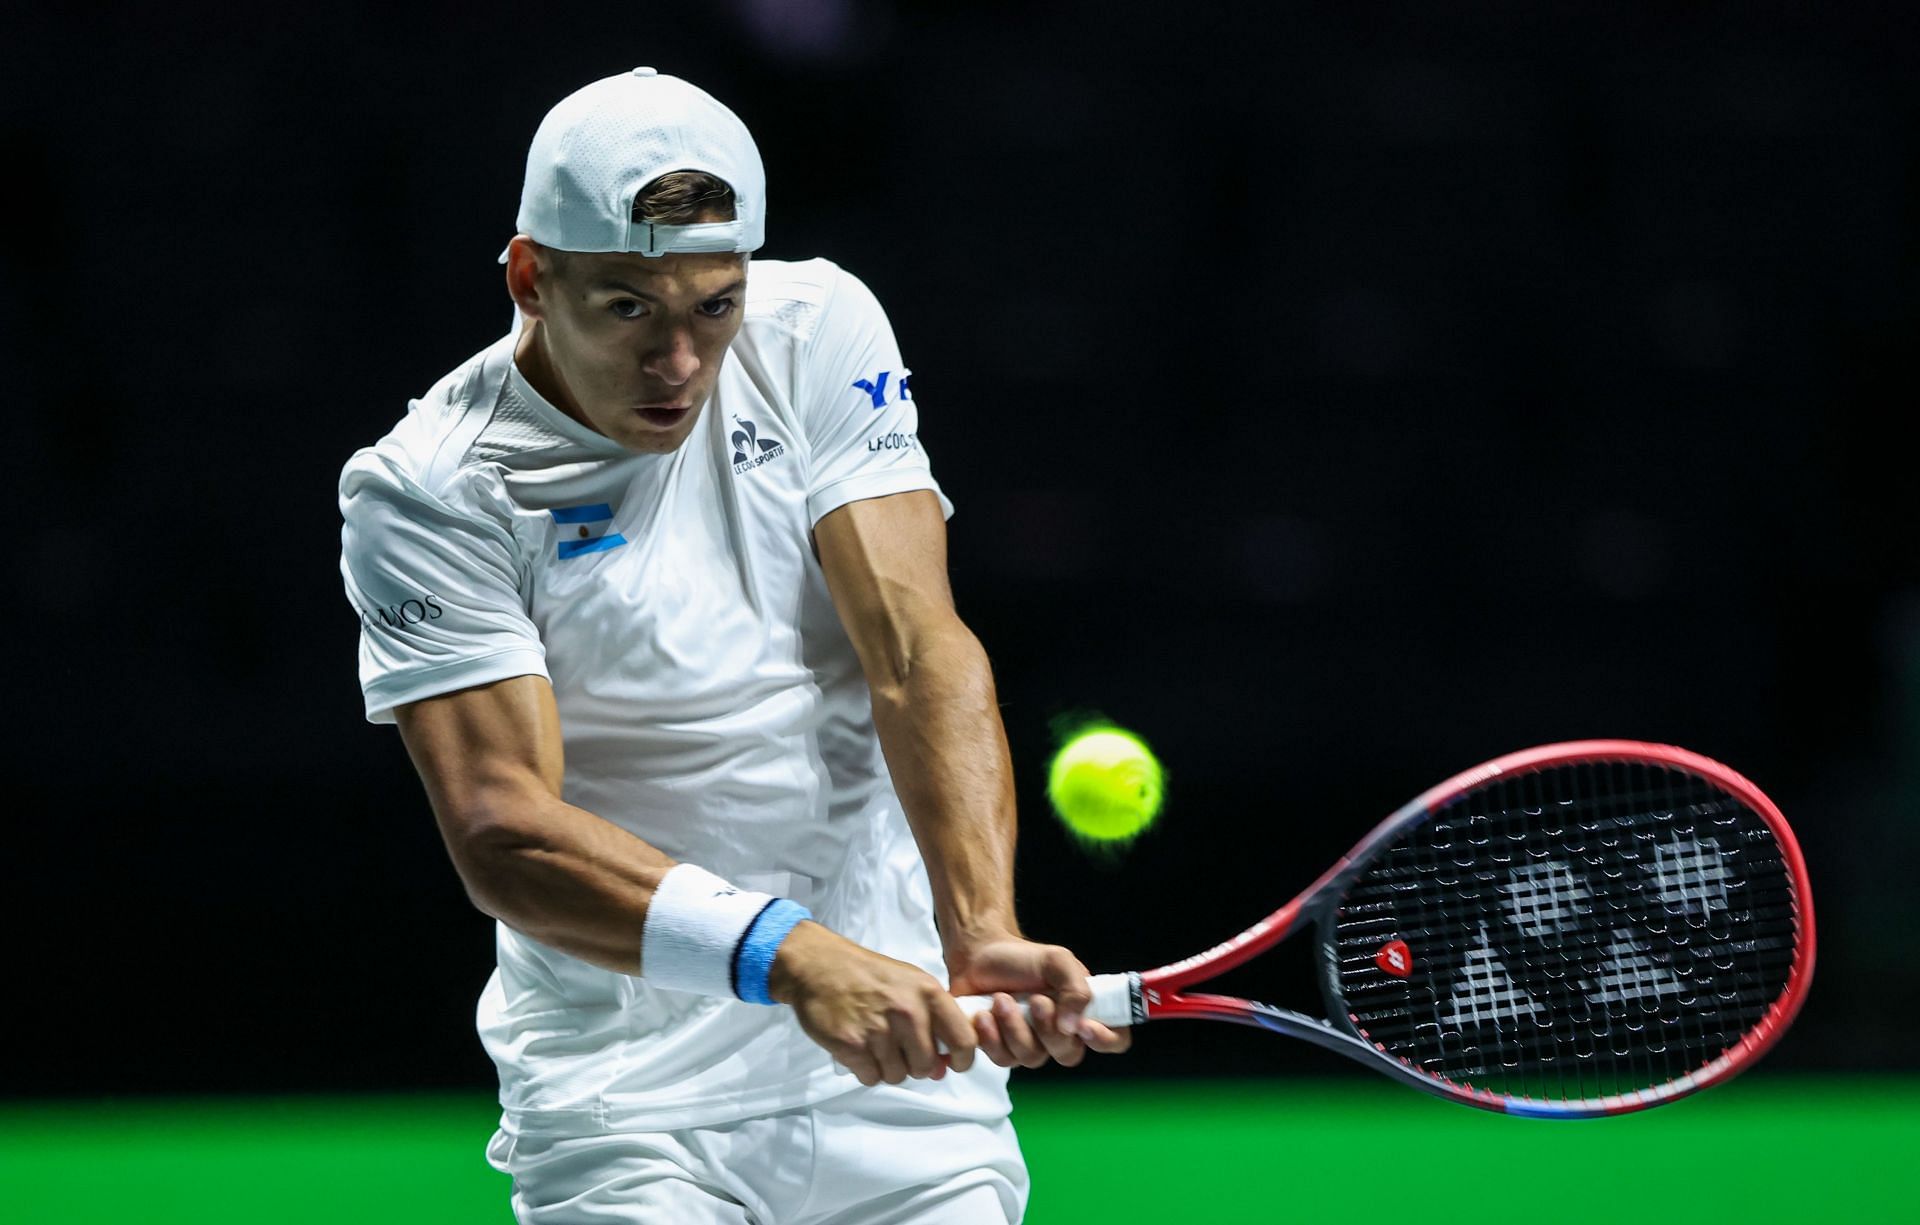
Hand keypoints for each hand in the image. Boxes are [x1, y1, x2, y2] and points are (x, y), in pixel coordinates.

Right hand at [768, 921, 977, 1085]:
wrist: (821, 966)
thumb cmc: (870, 976)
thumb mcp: (911, 984)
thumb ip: (933, 1022)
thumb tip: (943, 1069)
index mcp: (929, 993)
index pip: (964, 1040)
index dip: (962, 1059)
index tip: (952, 1064)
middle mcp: (908, 1012)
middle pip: (926, 1066)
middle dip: (915, 1065)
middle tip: (900, 1050)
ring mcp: (879, 1030)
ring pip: (898, 1076)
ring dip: (888, 1068)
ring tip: (876, 1045)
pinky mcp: (852, 1045)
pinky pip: (871, 1077)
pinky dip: (866, 1070)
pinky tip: (860, 1050)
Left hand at [947, 934, 1132, 1068]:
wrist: (978, 955)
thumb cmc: (1023, 959)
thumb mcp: (1057, 962)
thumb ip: (1076, 989)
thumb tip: (1072, 1026)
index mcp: (1083, 1012)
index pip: (1114, 1040)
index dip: (1106, 1040)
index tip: (1084, 1026)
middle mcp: (1062, 1034)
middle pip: (1069, 1055)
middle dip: (1049, 1029)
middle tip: (1034, 999)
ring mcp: (1032, 1045)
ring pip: (1033, 1058)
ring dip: (1015, 1028)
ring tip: (1000, 999)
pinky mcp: (1003, 1050)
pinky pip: (1004, 1060)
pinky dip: (992, 1037)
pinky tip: (984, 1015)